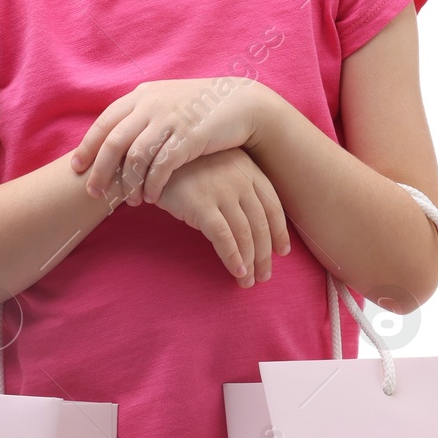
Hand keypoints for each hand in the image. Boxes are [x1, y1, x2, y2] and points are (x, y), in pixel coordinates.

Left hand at [69, 77, 267, 206]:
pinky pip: (161, 167)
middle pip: (113, 142)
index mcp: (141, 96)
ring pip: (135, 157)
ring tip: (129, 201)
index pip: (104, 123)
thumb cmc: (200, 108)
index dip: (87, 146)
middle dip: (100, 171)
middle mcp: (151, 105)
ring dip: (129, 183)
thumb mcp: (165, 102)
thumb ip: (141, 115)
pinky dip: (152, 185)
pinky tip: (152, 198)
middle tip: (94, 192)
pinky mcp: (188, 137)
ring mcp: (169, 120)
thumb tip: (115, 138)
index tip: (77, 167)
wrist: (240, 103)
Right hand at [153, 150, 289, 285]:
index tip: (282, 251)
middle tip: (263, 276)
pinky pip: (224, 237)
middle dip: (265, 255)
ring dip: (250, 262)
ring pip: (245, 234)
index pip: (273, 206)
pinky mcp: (201, 205)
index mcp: (249, 170)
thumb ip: (237, 187)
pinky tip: (236, 271)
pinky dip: (233, 257)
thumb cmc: (186, 166)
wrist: (155, 155)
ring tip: (247, 281)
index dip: (280, 232)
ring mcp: (221, 192)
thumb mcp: (219, 168)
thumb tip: (252, 223)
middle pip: (261, 224)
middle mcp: (240, 180)